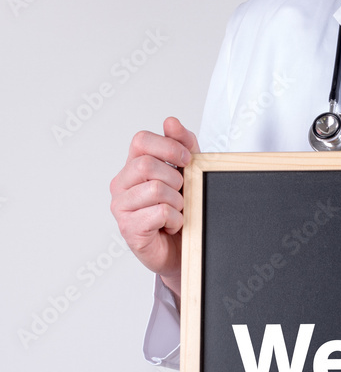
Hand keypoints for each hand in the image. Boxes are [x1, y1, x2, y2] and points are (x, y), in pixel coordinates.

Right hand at [110, 117, 199, 297]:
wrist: (184, 250)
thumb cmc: (182, 212)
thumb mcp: (188, 174)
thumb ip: (183, 147)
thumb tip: (171, 121)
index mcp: (133, 167)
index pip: (140, 140)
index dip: (168, 146)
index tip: (188, 160)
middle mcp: (121, 184)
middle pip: (147, 165)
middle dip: (176, 179)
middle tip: (182, 194)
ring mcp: (121, 207)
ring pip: (156, 189)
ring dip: (178, 202)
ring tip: (177, 212)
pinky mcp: (128, 228)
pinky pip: (160, 212)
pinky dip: (176, 220)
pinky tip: (172, 226)